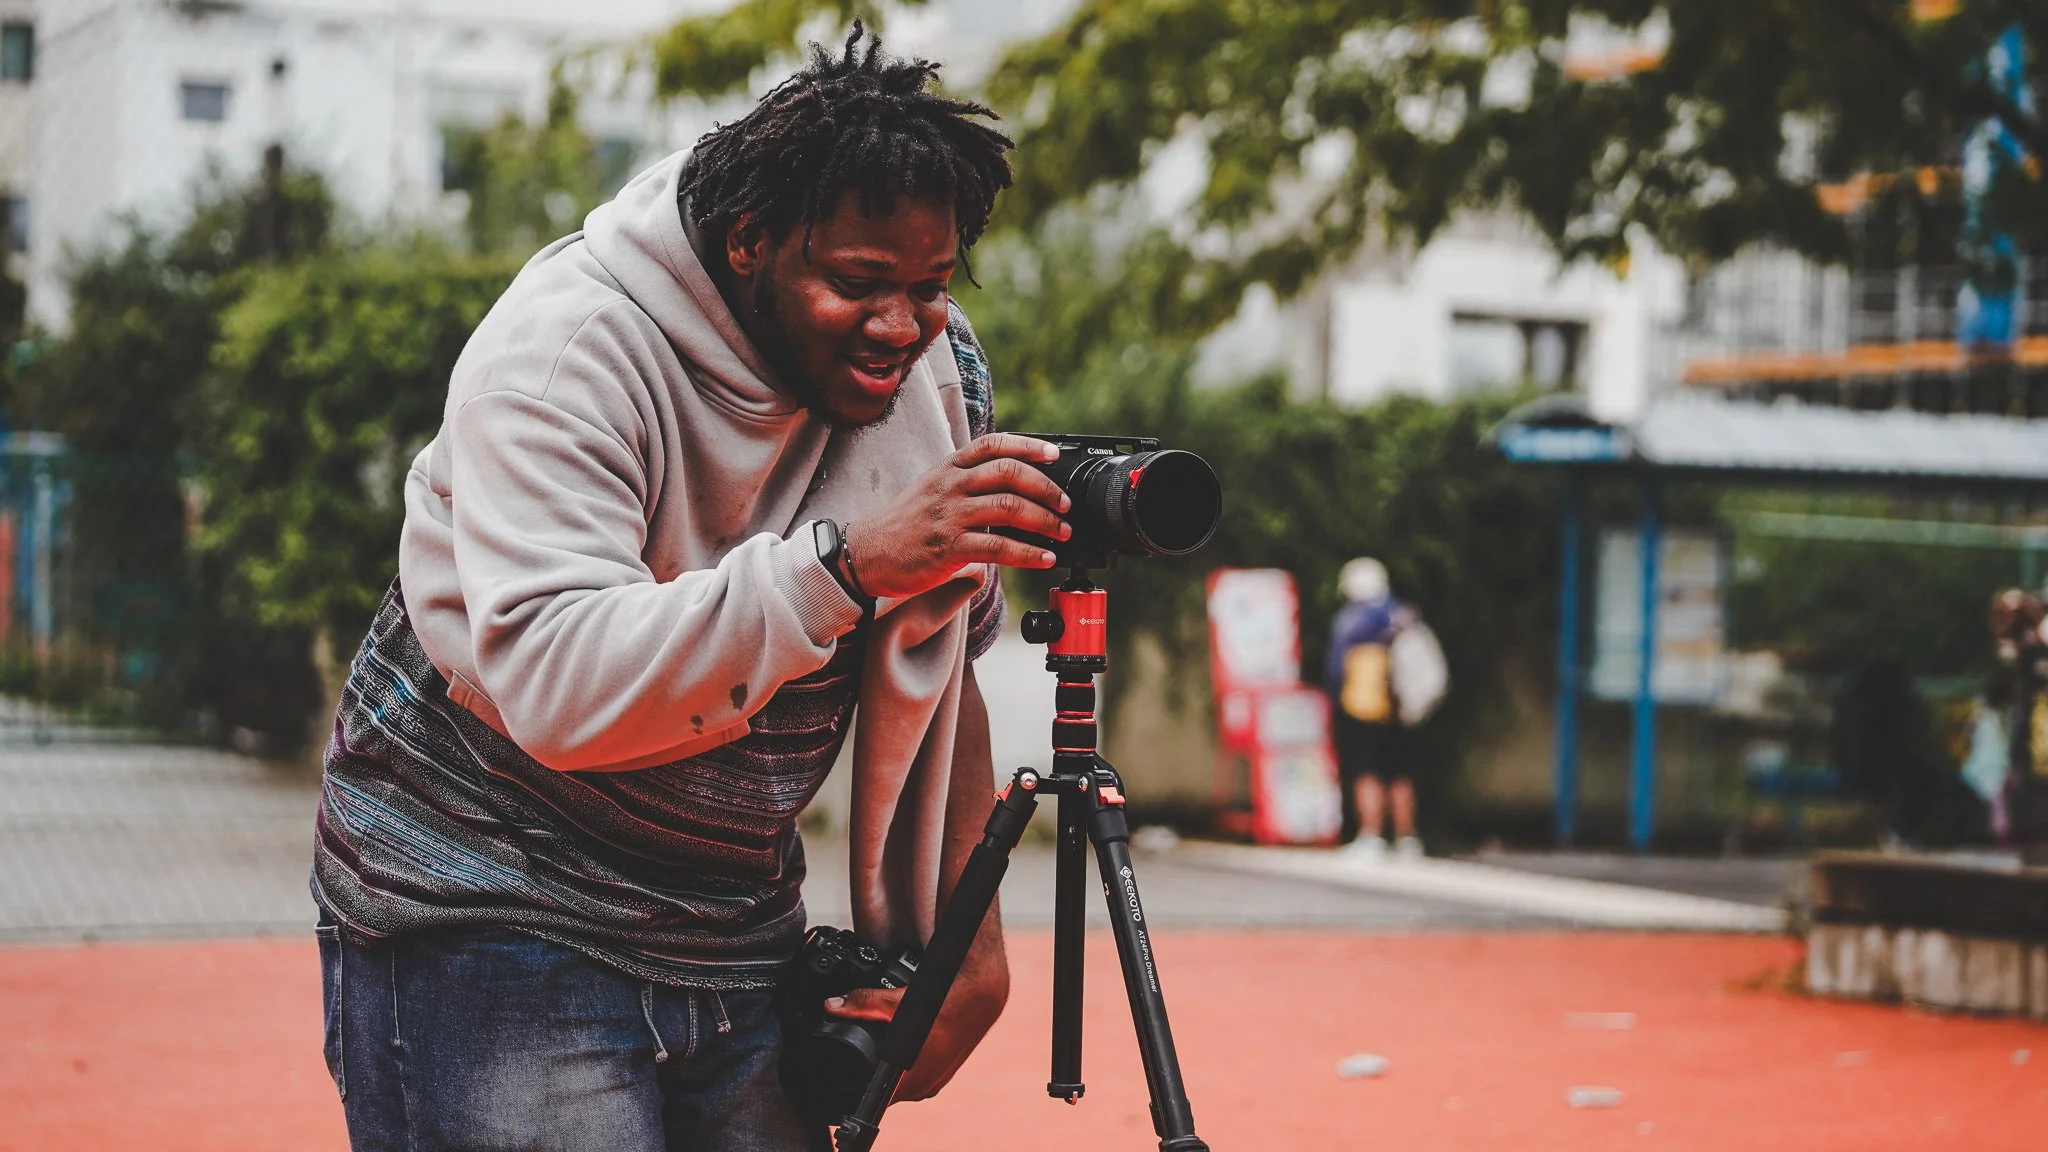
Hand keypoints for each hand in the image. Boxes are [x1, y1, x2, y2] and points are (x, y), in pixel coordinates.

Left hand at [825, 960, 1007, 1101]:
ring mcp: (936, 1082)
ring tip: (889, 1043)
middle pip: (887, 1089)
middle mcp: (924, 1087)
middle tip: (868, 1047)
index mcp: (910, 1079)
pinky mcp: (943, 1073)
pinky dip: (910, 1063)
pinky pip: (918, 1075)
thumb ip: (863, 1003)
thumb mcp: (898, 1003)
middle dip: (875, 1072)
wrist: (979, 998)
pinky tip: (910, 1044)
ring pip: (903, 1082)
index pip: (874, 1098)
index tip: (849, 1075)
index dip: (858, 1087)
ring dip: (894, 1068)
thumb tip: (833, 1005)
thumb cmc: (944, 1004)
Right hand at [843, 434, 1070, 600]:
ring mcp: (949, 516)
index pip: (992, 445)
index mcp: (948, 468)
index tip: (1053, 454)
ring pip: (1009, 508)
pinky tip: (1042, 558)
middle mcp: (950, 486)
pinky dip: (1028, 553)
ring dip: (1044, 521)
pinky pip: (998, 547)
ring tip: (1062, 533)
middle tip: (1065, 505)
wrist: (866, 554)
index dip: (1027, 445)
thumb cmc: (904, 525)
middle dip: (1046, 488)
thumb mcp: (932, 489)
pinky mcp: (949, 548)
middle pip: (1009, 474)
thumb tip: (1012, 489)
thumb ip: (966, 483)